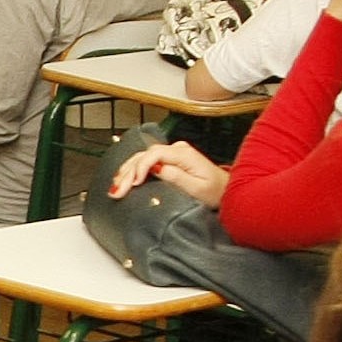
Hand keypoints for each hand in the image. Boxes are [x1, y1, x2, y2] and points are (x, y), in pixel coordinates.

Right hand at [108, 140, 230, 206]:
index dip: (140, 168)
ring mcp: (172, 153)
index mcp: (183, 154)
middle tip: (116, 190)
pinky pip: (147, 161)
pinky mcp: (170, 160)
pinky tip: (123, 179)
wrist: (226, 191)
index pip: (154, 154)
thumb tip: (156, 169)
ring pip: (142, 157)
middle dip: (128, 172)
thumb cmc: (215, 192)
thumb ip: (177, 176)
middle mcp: (177, 150)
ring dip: (127, 171)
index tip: (133, 184)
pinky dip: (133, 170)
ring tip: (114, 187)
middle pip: (145, 155)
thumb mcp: (198, 188)